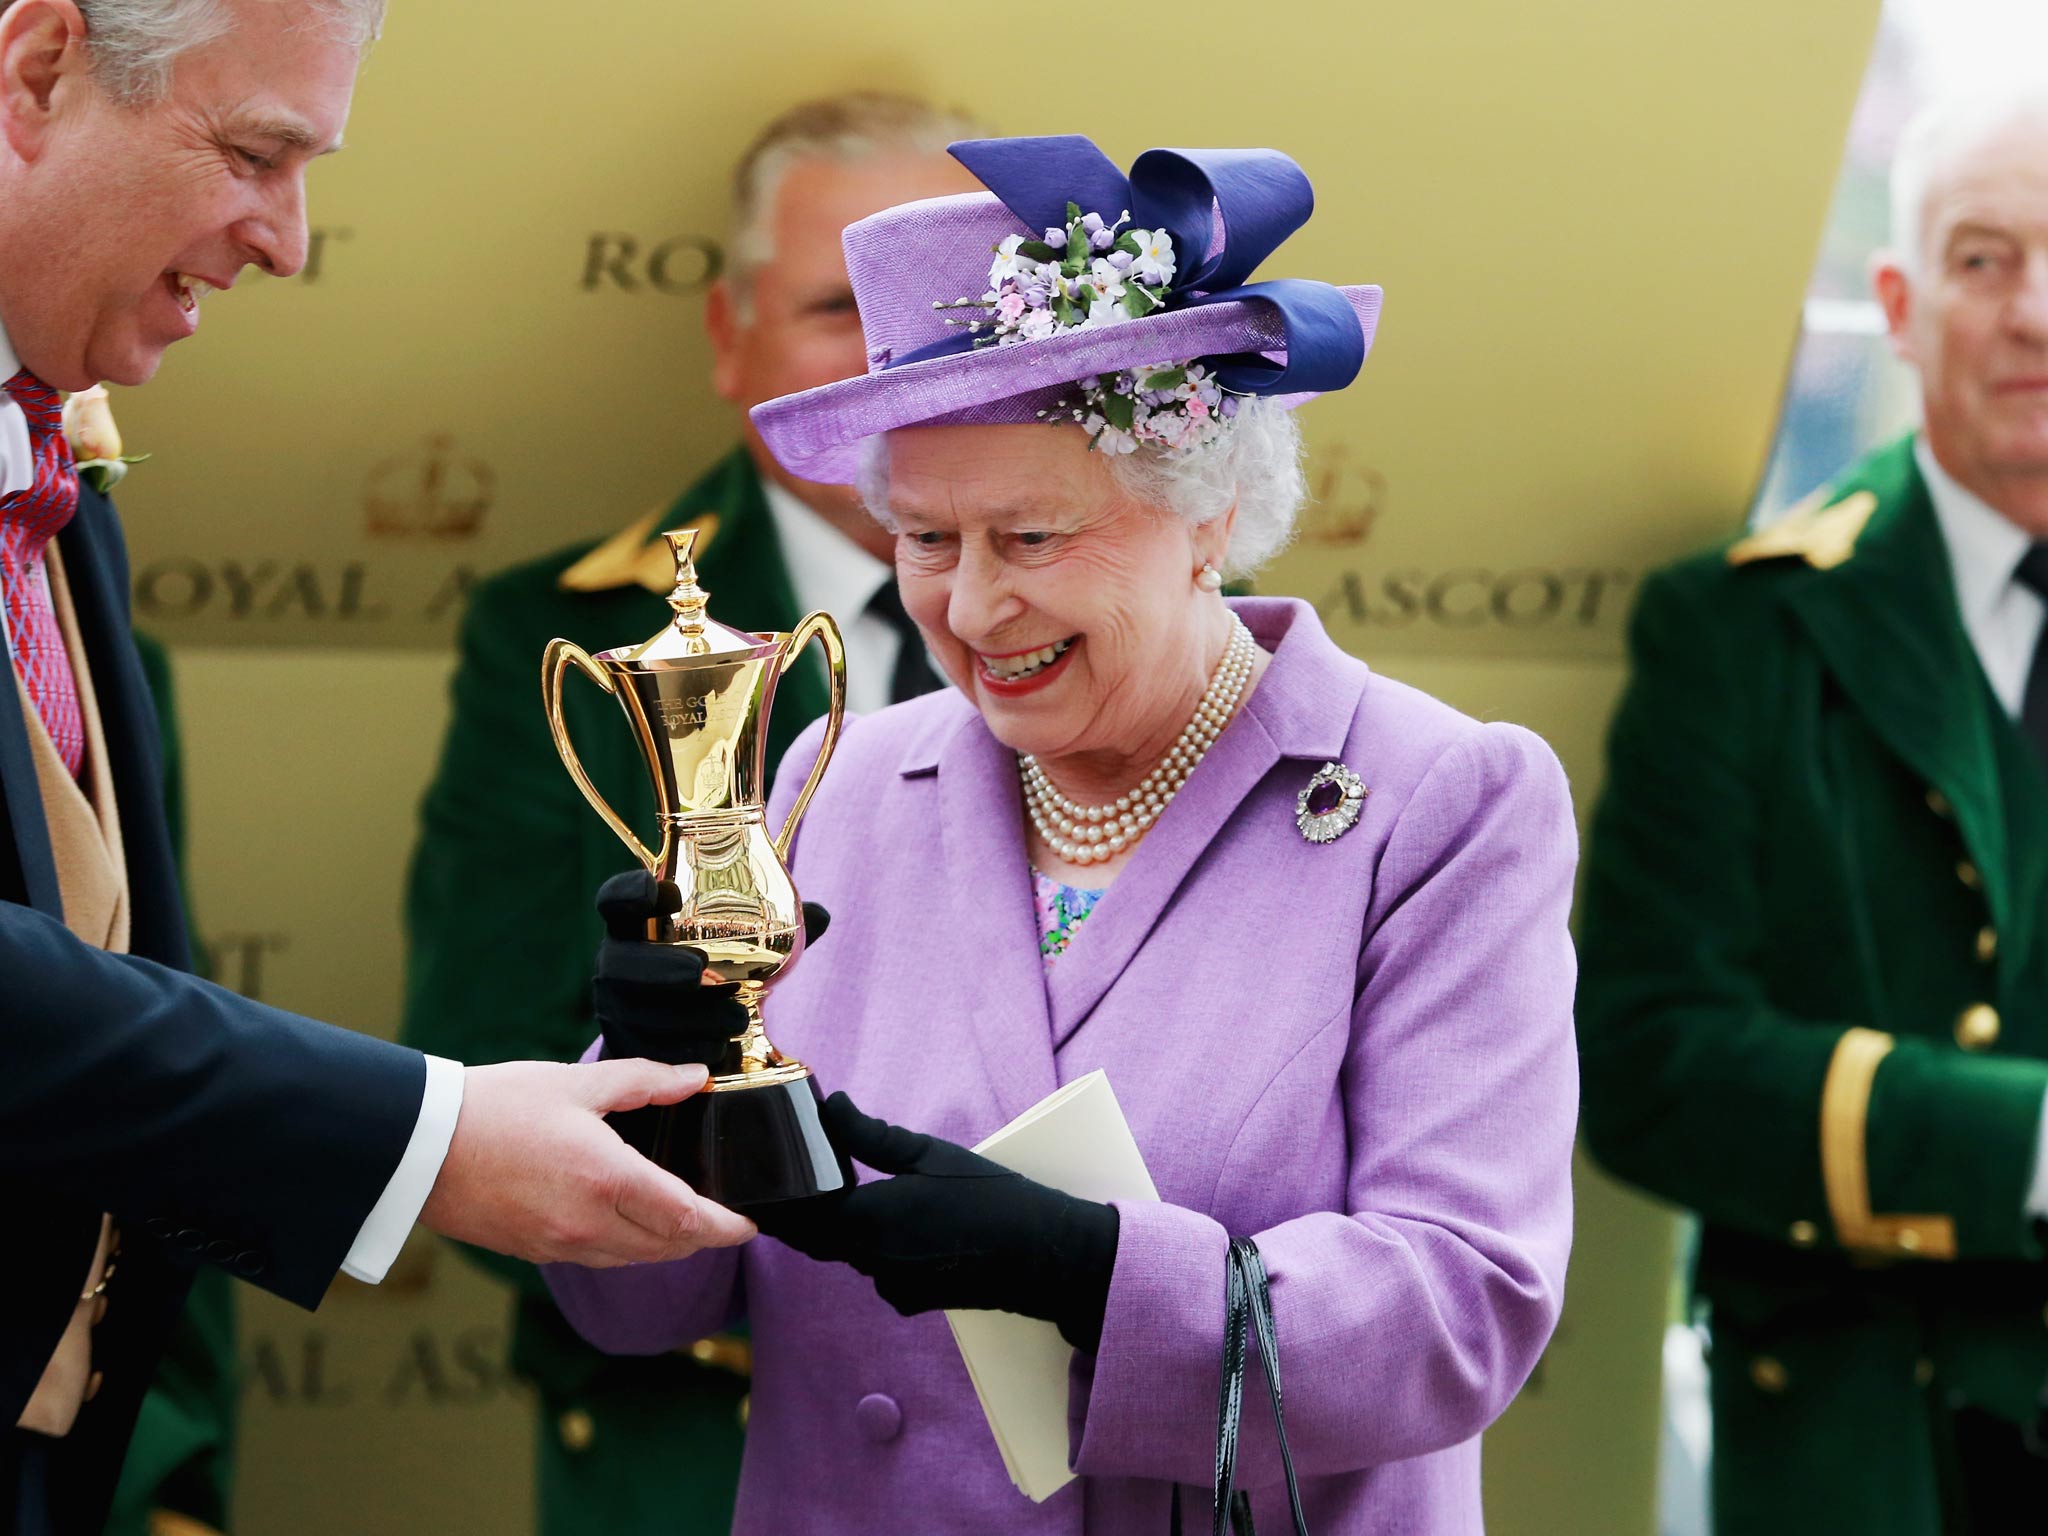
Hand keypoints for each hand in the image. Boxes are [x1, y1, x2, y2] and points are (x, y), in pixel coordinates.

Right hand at [420, 1058, 755, 1265]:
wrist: (418, 1147)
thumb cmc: (494, 1107)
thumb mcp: (576, 1083)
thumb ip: (643, 1082)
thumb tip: (694, 1077)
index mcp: (607, 1180)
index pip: (688, 1220)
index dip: (727, 1227)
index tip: (750, 1226)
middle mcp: (588, 1225)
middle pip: (667, 1248)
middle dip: (702, 1238)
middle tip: (723, 1221)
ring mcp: (559, 1246)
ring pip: (633, 1260)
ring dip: (664, 1245)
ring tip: (681, 1220)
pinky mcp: (533, 1252)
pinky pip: (597, 1258)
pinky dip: (624, 1247)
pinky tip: (625, 1223)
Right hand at [592, 870, 830, 1068]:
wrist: (682, 1025)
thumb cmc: (714, 968)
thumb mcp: (736, 943)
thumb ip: (776, 927)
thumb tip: (819, 915)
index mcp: (635, 923)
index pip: (615, 899)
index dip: (629, 892)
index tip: (658, 890)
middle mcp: (615, 959)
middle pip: (620, 961)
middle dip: (657, 965)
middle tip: (698, 970)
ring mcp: (614, 1004)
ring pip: (636, 1010)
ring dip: (686, 1016)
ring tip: (736, 1018)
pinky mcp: (624, 1043)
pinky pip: (646, 1051)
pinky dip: (684, 1051)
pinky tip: (718, 1049)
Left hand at [755, 1092, 1118, 1349]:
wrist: (1044, 1256)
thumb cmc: (990, 1198)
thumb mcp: (929, 1155)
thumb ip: (870, 1135)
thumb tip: (829, 1107)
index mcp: (867, 1222)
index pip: (798, 1217)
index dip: (774, 1202)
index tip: (755, 1185)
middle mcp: (871, 1261)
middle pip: (816, 1240)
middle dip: (801, 1217)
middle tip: (789, 1187)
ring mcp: (891, 1286)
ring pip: (849, 1254)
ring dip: (842, 1229)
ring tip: (846, 1193)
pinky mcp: (912, 1300)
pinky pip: (878, 1270)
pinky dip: (877, 1248)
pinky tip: (901, 1224)